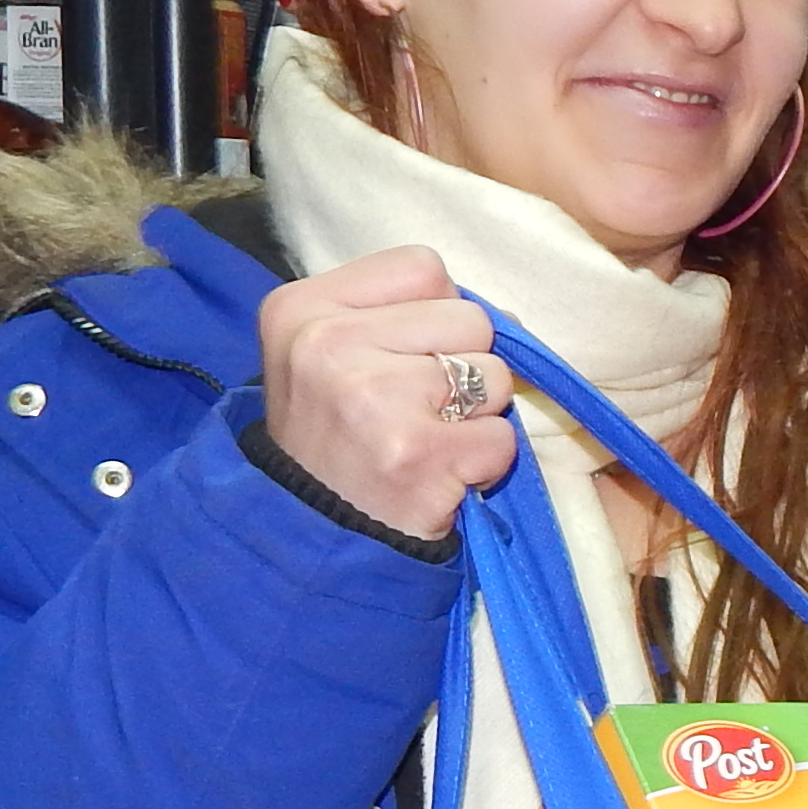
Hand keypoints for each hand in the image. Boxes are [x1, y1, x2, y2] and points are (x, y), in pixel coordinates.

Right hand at [259, 246, 516, 539]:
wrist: (310, 539)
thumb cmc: (337, 439)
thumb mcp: (333, 354)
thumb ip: (405, 314)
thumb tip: (505, 318)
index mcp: (302, 308)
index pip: (424, 269)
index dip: (435, 316)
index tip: (401, 360)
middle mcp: (327, 345)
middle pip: (469, 319)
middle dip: (463, 368)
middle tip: (415, 413)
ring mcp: (373, 399)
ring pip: (494, 377)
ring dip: (477, 418)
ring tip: (426, 443)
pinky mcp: (416, 455)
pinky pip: (502, 438)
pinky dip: (484, 464)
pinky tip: (438, 477)